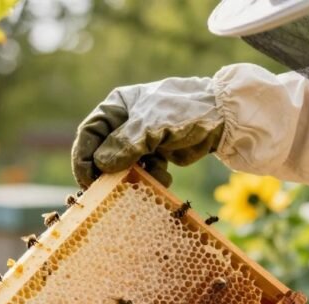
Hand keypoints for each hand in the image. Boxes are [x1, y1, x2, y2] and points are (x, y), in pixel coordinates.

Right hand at [71, 76, 224, 188]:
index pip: (90, 132)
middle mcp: (126, 121)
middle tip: (107, 191)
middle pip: (103, 151)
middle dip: (108, 171)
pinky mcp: (158, 152)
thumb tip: (100, 165)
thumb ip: (123, 145)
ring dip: (132, 177)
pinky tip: (165, 177)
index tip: (86, 179)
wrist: (225, 117)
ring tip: (144, 181)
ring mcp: (142, 138)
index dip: (83, 156)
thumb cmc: (184, 112)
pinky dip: (152, 177)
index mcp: (118, 106)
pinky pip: (145, 171)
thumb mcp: (150, 126)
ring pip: (124, 165)